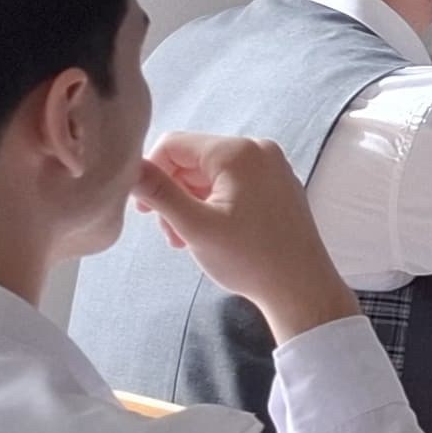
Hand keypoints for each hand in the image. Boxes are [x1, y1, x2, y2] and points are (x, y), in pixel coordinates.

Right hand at [130, 134, 361, 342]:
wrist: (301, 288)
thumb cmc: (250, 259)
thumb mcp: (194, 225)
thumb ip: (159, 192)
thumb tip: (130, 169)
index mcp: (238, 151)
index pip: (174, 144)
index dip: (151, 172)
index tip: (144, 210)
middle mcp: (258, 150)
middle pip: (192, 160)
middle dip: (173, 195)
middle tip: (169, 233)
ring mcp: (271, 168)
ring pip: (209, 176)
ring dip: (190, 205)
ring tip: (186, 241)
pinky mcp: (277, 186)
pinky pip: (232, 185)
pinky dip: (212, 206)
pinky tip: (208, 236)